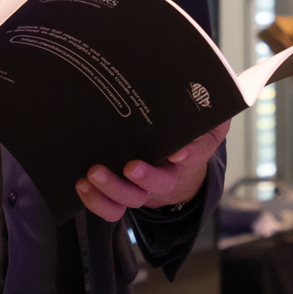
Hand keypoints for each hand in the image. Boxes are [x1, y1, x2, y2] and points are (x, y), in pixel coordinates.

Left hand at [75, 120, 229, 221]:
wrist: (175, 167)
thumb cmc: (185, 138)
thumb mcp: (204, 122)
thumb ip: (209, 109)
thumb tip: (208, 84)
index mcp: (191, 155)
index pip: (195, 154)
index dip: (188, 154)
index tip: (178, 152)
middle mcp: (168, 176)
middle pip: (160, 183)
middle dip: (146, 177)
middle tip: (131, 167)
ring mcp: (144, 189)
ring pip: (132, 198)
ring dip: (112, 189)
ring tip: (93, 174)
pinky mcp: (123, 196)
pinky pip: (112, 208)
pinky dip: (97, 202)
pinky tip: (83, 185)